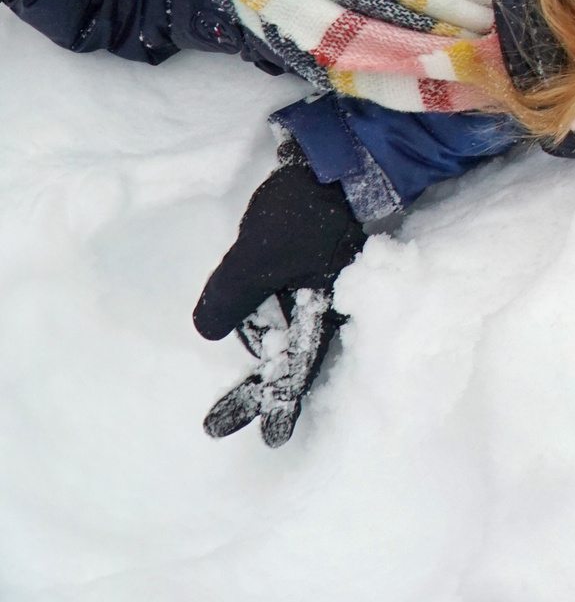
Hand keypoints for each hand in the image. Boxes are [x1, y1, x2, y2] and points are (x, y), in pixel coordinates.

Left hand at [193, 142, 367, 447]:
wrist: (337, 160)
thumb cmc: (304, 212)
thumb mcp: (257, 257)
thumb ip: (230, 299)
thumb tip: (209, 331)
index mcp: (321, 311)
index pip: (296, 369)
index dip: (278, 404)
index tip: (270, 440)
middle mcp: (324, 306)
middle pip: (291, 360)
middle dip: (259, 393)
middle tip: (220, 425)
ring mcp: (317, 286)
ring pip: (290, 337)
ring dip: (263, 362)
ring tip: (237, 387)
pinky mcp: (309, 267)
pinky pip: (289, 311)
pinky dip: (270, 327)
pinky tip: (252, 328)